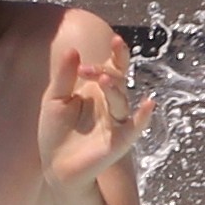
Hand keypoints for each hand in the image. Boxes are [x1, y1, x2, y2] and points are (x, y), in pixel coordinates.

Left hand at [43, 36, 157, 190]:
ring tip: (105, 79)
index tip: (113, 39)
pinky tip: (149, 104)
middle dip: (110, 70)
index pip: (113, 67)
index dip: (117, 54)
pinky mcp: (118, 141)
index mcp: (97, 91)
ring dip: (115, 89)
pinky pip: (134, 127)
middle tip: (88, 69)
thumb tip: (73, 49)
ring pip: (122, 100)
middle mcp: (110, 104)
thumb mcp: (55, 99)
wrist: (54, 165)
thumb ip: (65, 76)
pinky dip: (143, 117)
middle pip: (120, 80)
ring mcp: (116, 122)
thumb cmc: (55, 132)